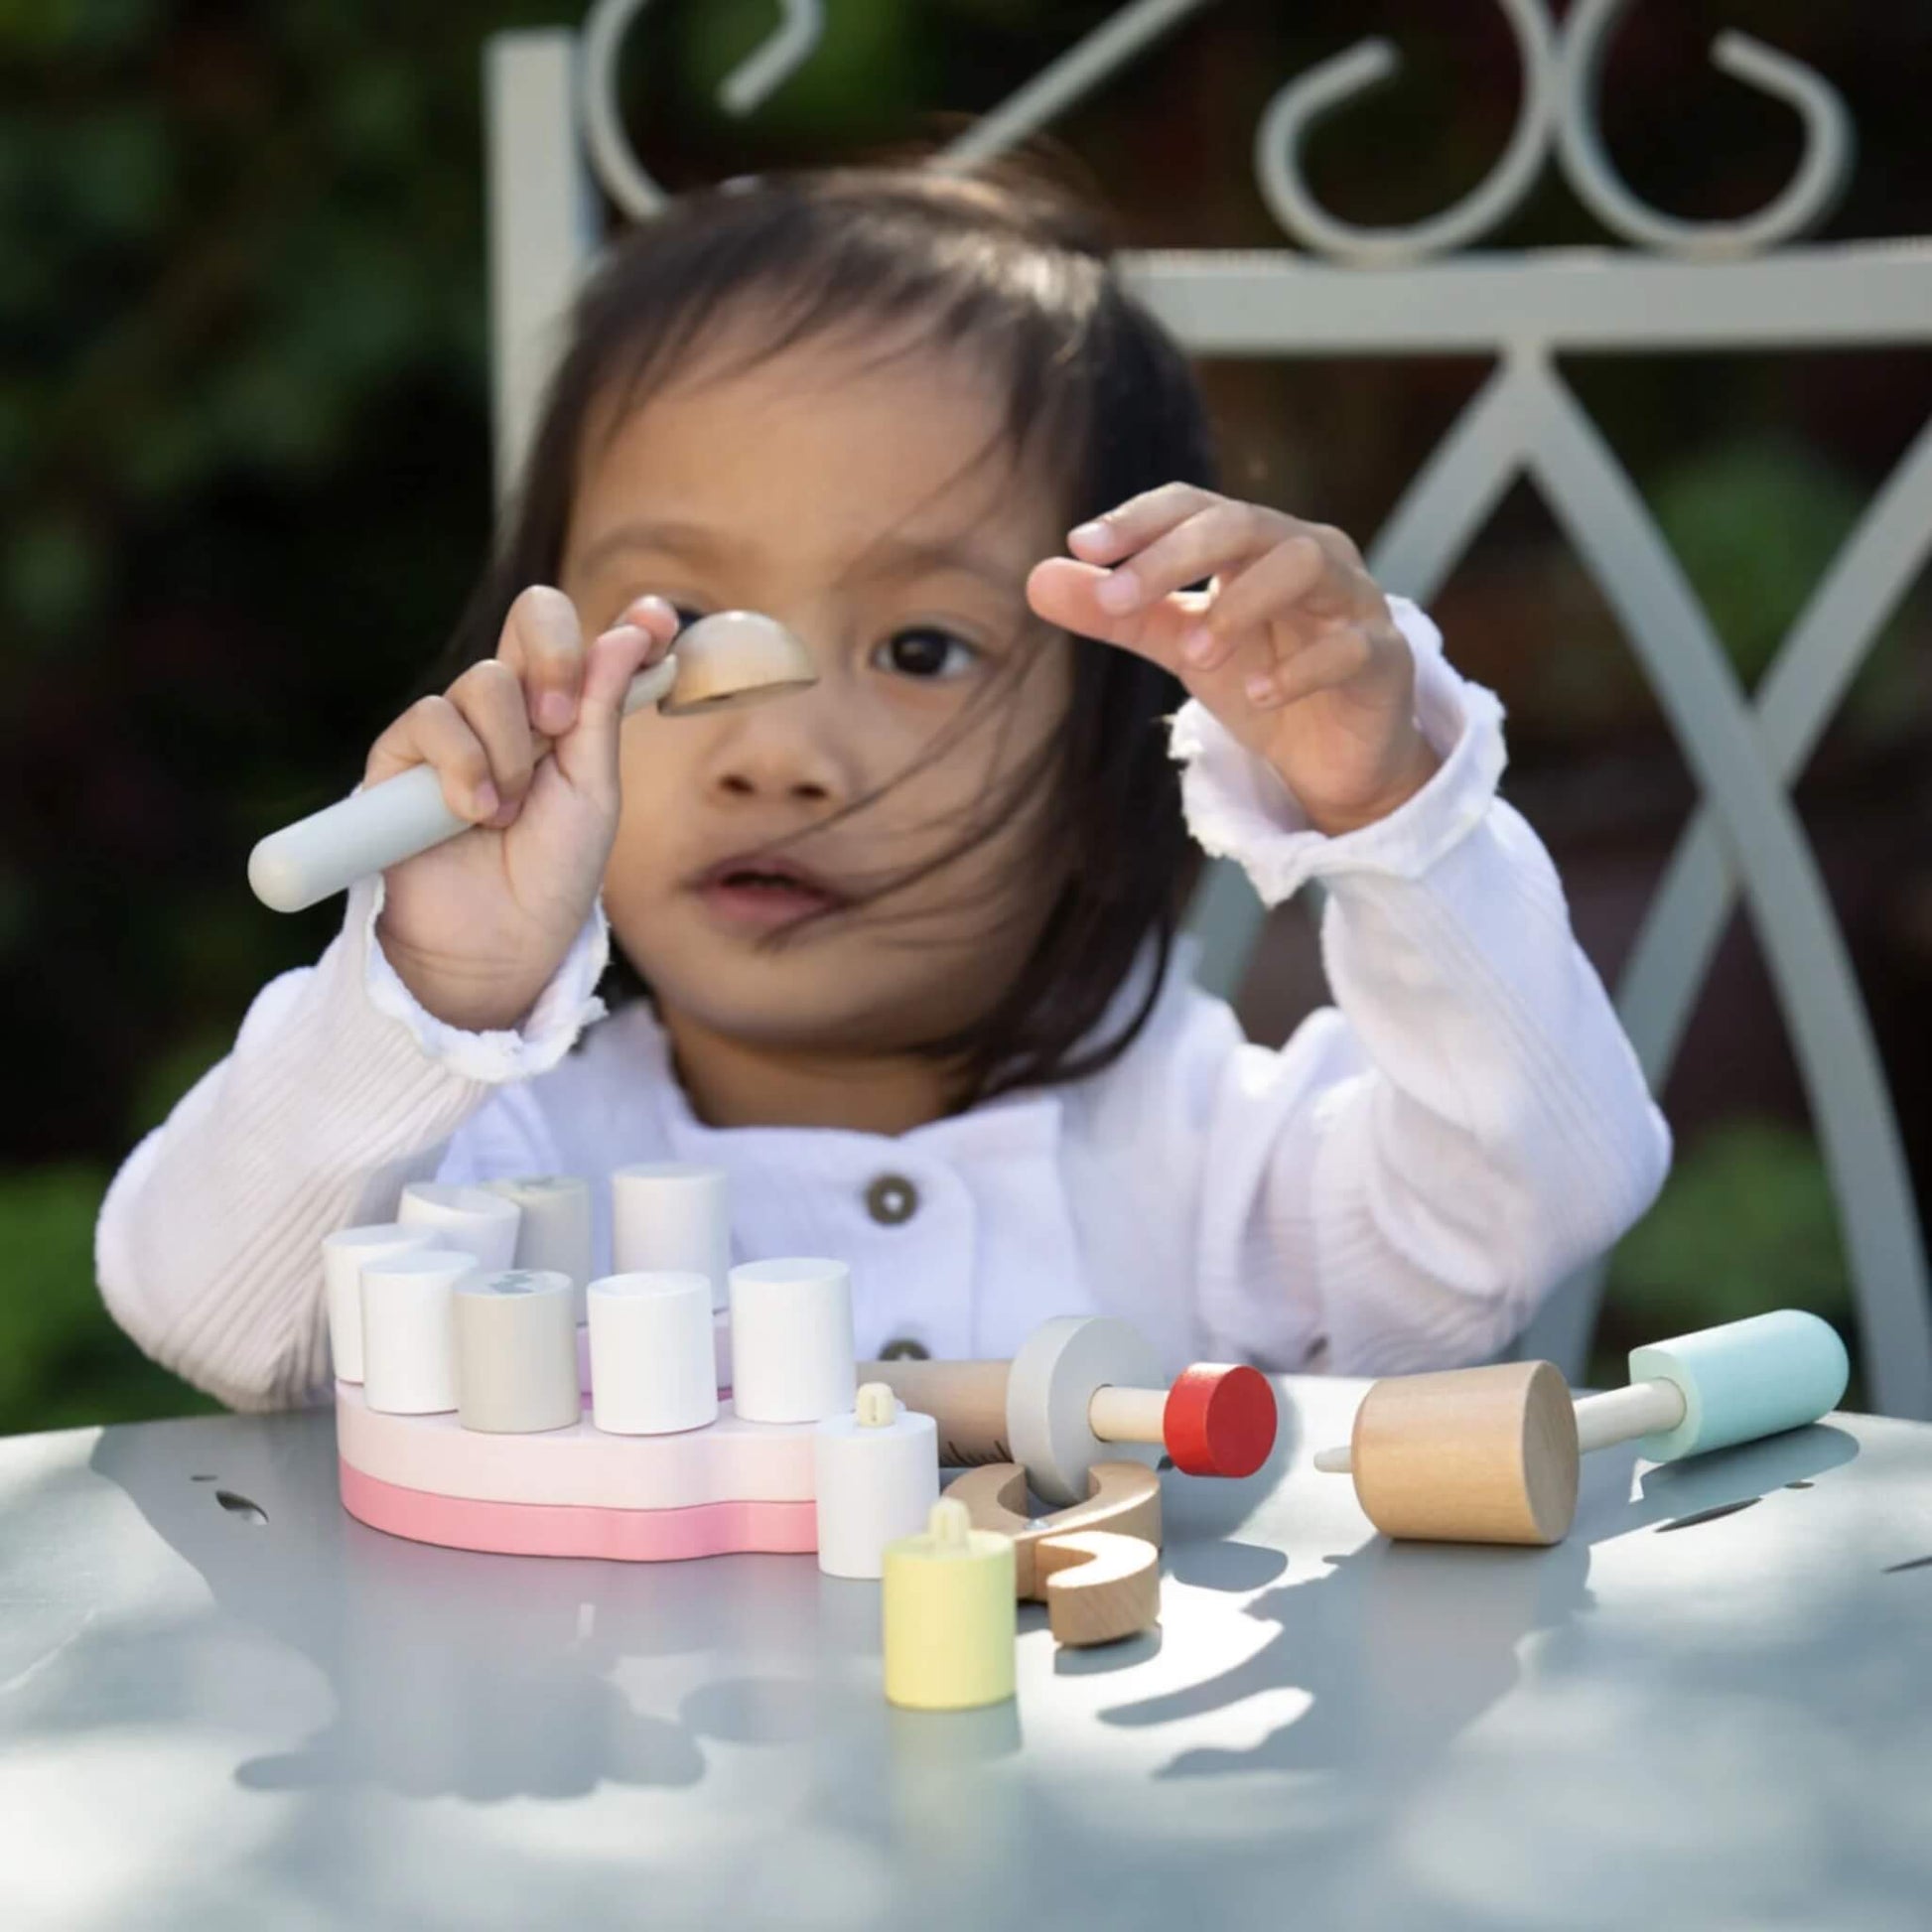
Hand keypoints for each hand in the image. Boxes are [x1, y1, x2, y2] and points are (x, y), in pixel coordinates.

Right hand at [367, 585, 679, 1031]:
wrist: (497, 943)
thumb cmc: (552, 875)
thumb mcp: (593, 792)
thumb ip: (601, 713)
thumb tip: (630, 635)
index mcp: (562, 713)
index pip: (586, 639)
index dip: (624, 623)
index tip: (658, 623)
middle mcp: (509, 708)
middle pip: (533, 618)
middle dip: (555, 662)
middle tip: (558, 726)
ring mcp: (454, 728)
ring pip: (483, 682)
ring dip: (507, 751)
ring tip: (506, 814)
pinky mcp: (400, 758)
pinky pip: (431, 721)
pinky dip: (463, 768)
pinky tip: (474, 815)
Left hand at [1027, 485, 1439, 834]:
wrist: (1334, 756)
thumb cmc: (1260, 679)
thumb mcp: (1178, 645)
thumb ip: (1116, 615)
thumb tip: (1037, 580)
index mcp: (1253, 543)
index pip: (1193, 506)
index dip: (1140, 520)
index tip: (1082, 547)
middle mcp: (1307, 552)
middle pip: (1242, 524)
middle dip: (1172, 556)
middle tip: (1115, 599)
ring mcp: (1353, 599)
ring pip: (1304, 565)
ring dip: (1239, 605)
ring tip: (1193, 657)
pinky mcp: (1383, 657)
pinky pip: (1349, 647)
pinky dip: (1300, 668)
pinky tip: (1258, 697)